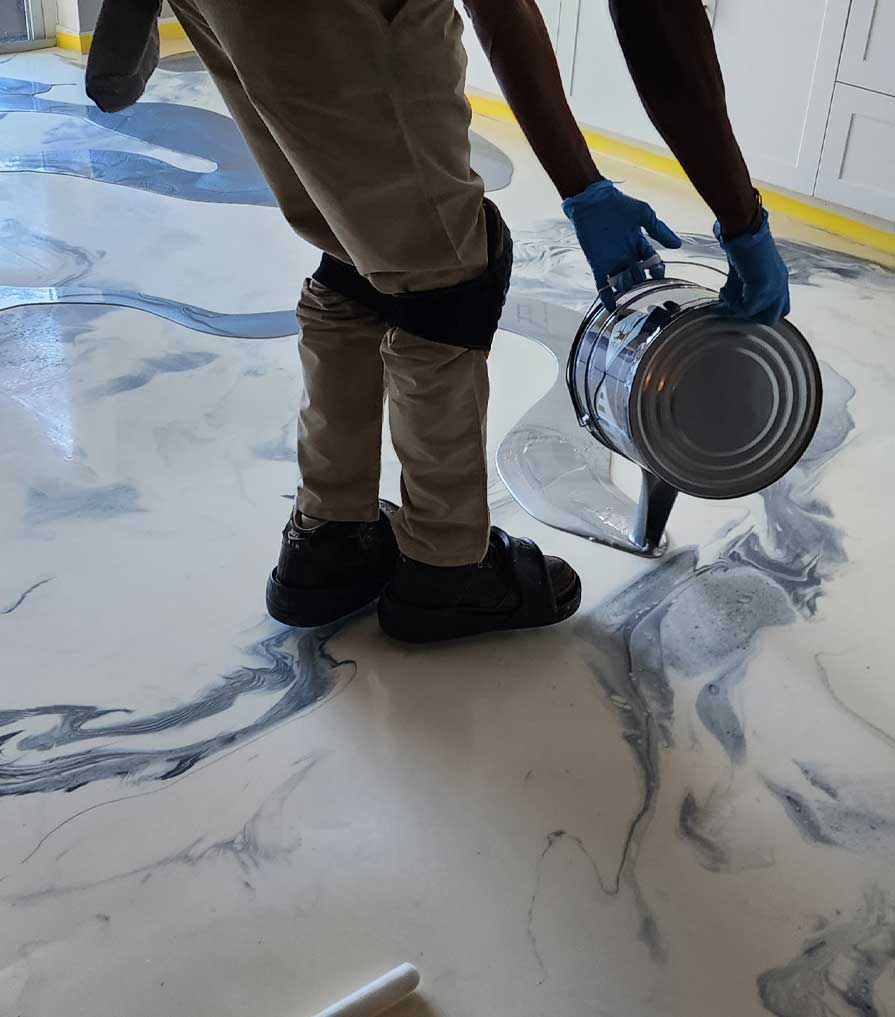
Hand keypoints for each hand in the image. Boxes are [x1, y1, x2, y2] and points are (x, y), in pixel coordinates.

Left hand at [562, 179, 681, 309]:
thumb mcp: (644, 214)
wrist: (593, 201)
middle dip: (641, 280)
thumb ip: (659, 230)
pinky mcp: (598, 265)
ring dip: (627, 287)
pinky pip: (602, 285)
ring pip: (622, 283)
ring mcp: (612, 262)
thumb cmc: (619, 204)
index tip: (659, 273)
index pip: (652, 264)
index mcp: (640, 245)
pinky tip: (612, 306)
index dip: (656, 271)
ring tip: (628, 285)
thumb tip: (677, 245)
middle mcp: (627, 257)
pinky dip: (606, 297)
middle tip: (640, 276)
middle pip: (638, 277)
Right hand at [714, 210, 789, 324]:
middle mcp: (781, 285)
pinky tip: (723, 292)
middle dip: (752, 317)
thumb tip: (727, 302)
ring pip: (757, 315)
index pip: (780, 307)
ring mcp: (774, 288)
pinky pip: (746, 309)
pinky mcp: (763, 289)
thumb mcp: (745, 270)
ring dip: (739, 310)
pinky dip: (731, 305)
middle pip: (773, 317)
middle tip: (736, 307)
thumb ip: (742, 288)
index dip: (761, 311)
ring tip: (726, 296)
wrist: (744, 231)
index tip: (742, 305)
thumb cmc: (743, 244)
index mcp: (780, 279)